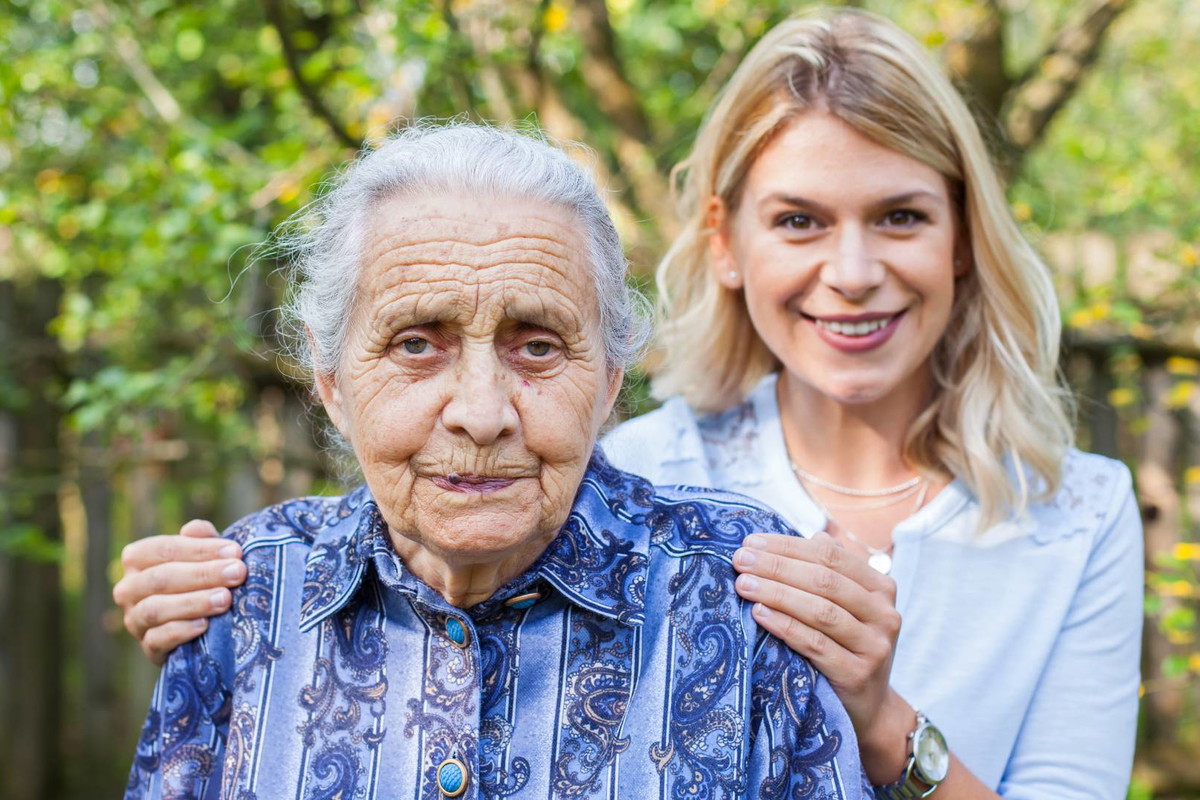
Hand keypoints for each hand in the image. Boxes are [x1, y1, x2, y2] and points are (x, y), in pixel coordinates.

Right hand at [112, 519, 246, 665]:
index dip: (199, 549)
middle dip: (203, 574)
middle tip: (238, 573)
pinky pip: (157, 639)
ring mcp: (134, 620)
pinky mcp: (147, 647)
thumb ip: (200, 539)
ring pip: (156, 609)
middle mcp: (128, 589)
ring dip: (194, 602)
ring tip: (225, 599)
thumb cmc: (200, 578)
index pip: (163, 549)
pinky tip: (205, 625)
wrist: (199, 626)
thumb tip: (195, 529)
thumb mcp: (202, 556)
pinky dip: (181, 631)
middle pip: (161, 578)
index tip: (234, 551)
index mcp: (137, 559)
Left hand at [733, 531, 912, 781]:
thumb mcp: (844, 606)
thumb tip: (792, 537)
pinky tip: (759, 614)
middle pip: (824, 580)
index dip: (787, 546)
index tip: (750, 542)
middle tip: (740, 560)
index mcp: (880, 587)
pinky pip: (816, 644)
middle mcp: (884, 613)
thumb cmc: (845, 646)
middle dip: (776, 566)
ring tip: (743, 584)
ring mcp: (875, 645)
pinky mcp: (858, 674)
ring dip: (777, 593)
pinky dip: (785, 625)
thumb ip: (826, 572)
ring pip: (820, 610)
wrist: (869, 708)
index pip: (830, 554)